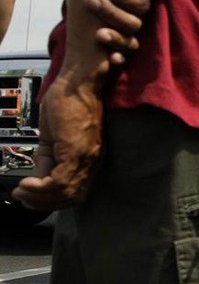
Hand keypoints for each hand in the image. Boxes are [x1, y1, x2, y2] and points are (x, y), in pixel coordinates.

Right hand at [12, 71, 102, 209]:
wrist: (80, 81)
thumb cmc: (70, 102)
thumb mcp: (56, 137)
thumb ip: (50, 158)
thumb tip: (40, 176)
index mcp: (89, 159)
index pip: (77, 193)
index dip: (53, 201)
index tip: (32, 198)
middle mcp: (92, 161)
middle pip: (73, 198)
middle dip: (45, 203)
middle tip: (24, 198)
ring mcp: (86, 157)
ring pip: (65, 193)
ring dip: (39, 197)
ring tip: (22, 191)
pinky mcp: (77, 150)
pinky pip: (60, 181)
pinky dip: (41, 187)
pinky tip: (26, 183)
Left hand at [89, 0, 161, 65]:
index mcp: (142, 4)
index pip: (140, 4)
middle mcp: (138, 22)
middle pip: (132, 24)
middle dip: (111, 13)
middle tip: (91, 0)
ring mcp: (128, 37)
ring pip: (128, 43)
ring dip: (115, 39)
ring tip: (98, 33)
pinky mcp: (115, 49)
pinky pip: (122, 58)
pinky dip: (119, 59)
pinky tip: (112, 58)